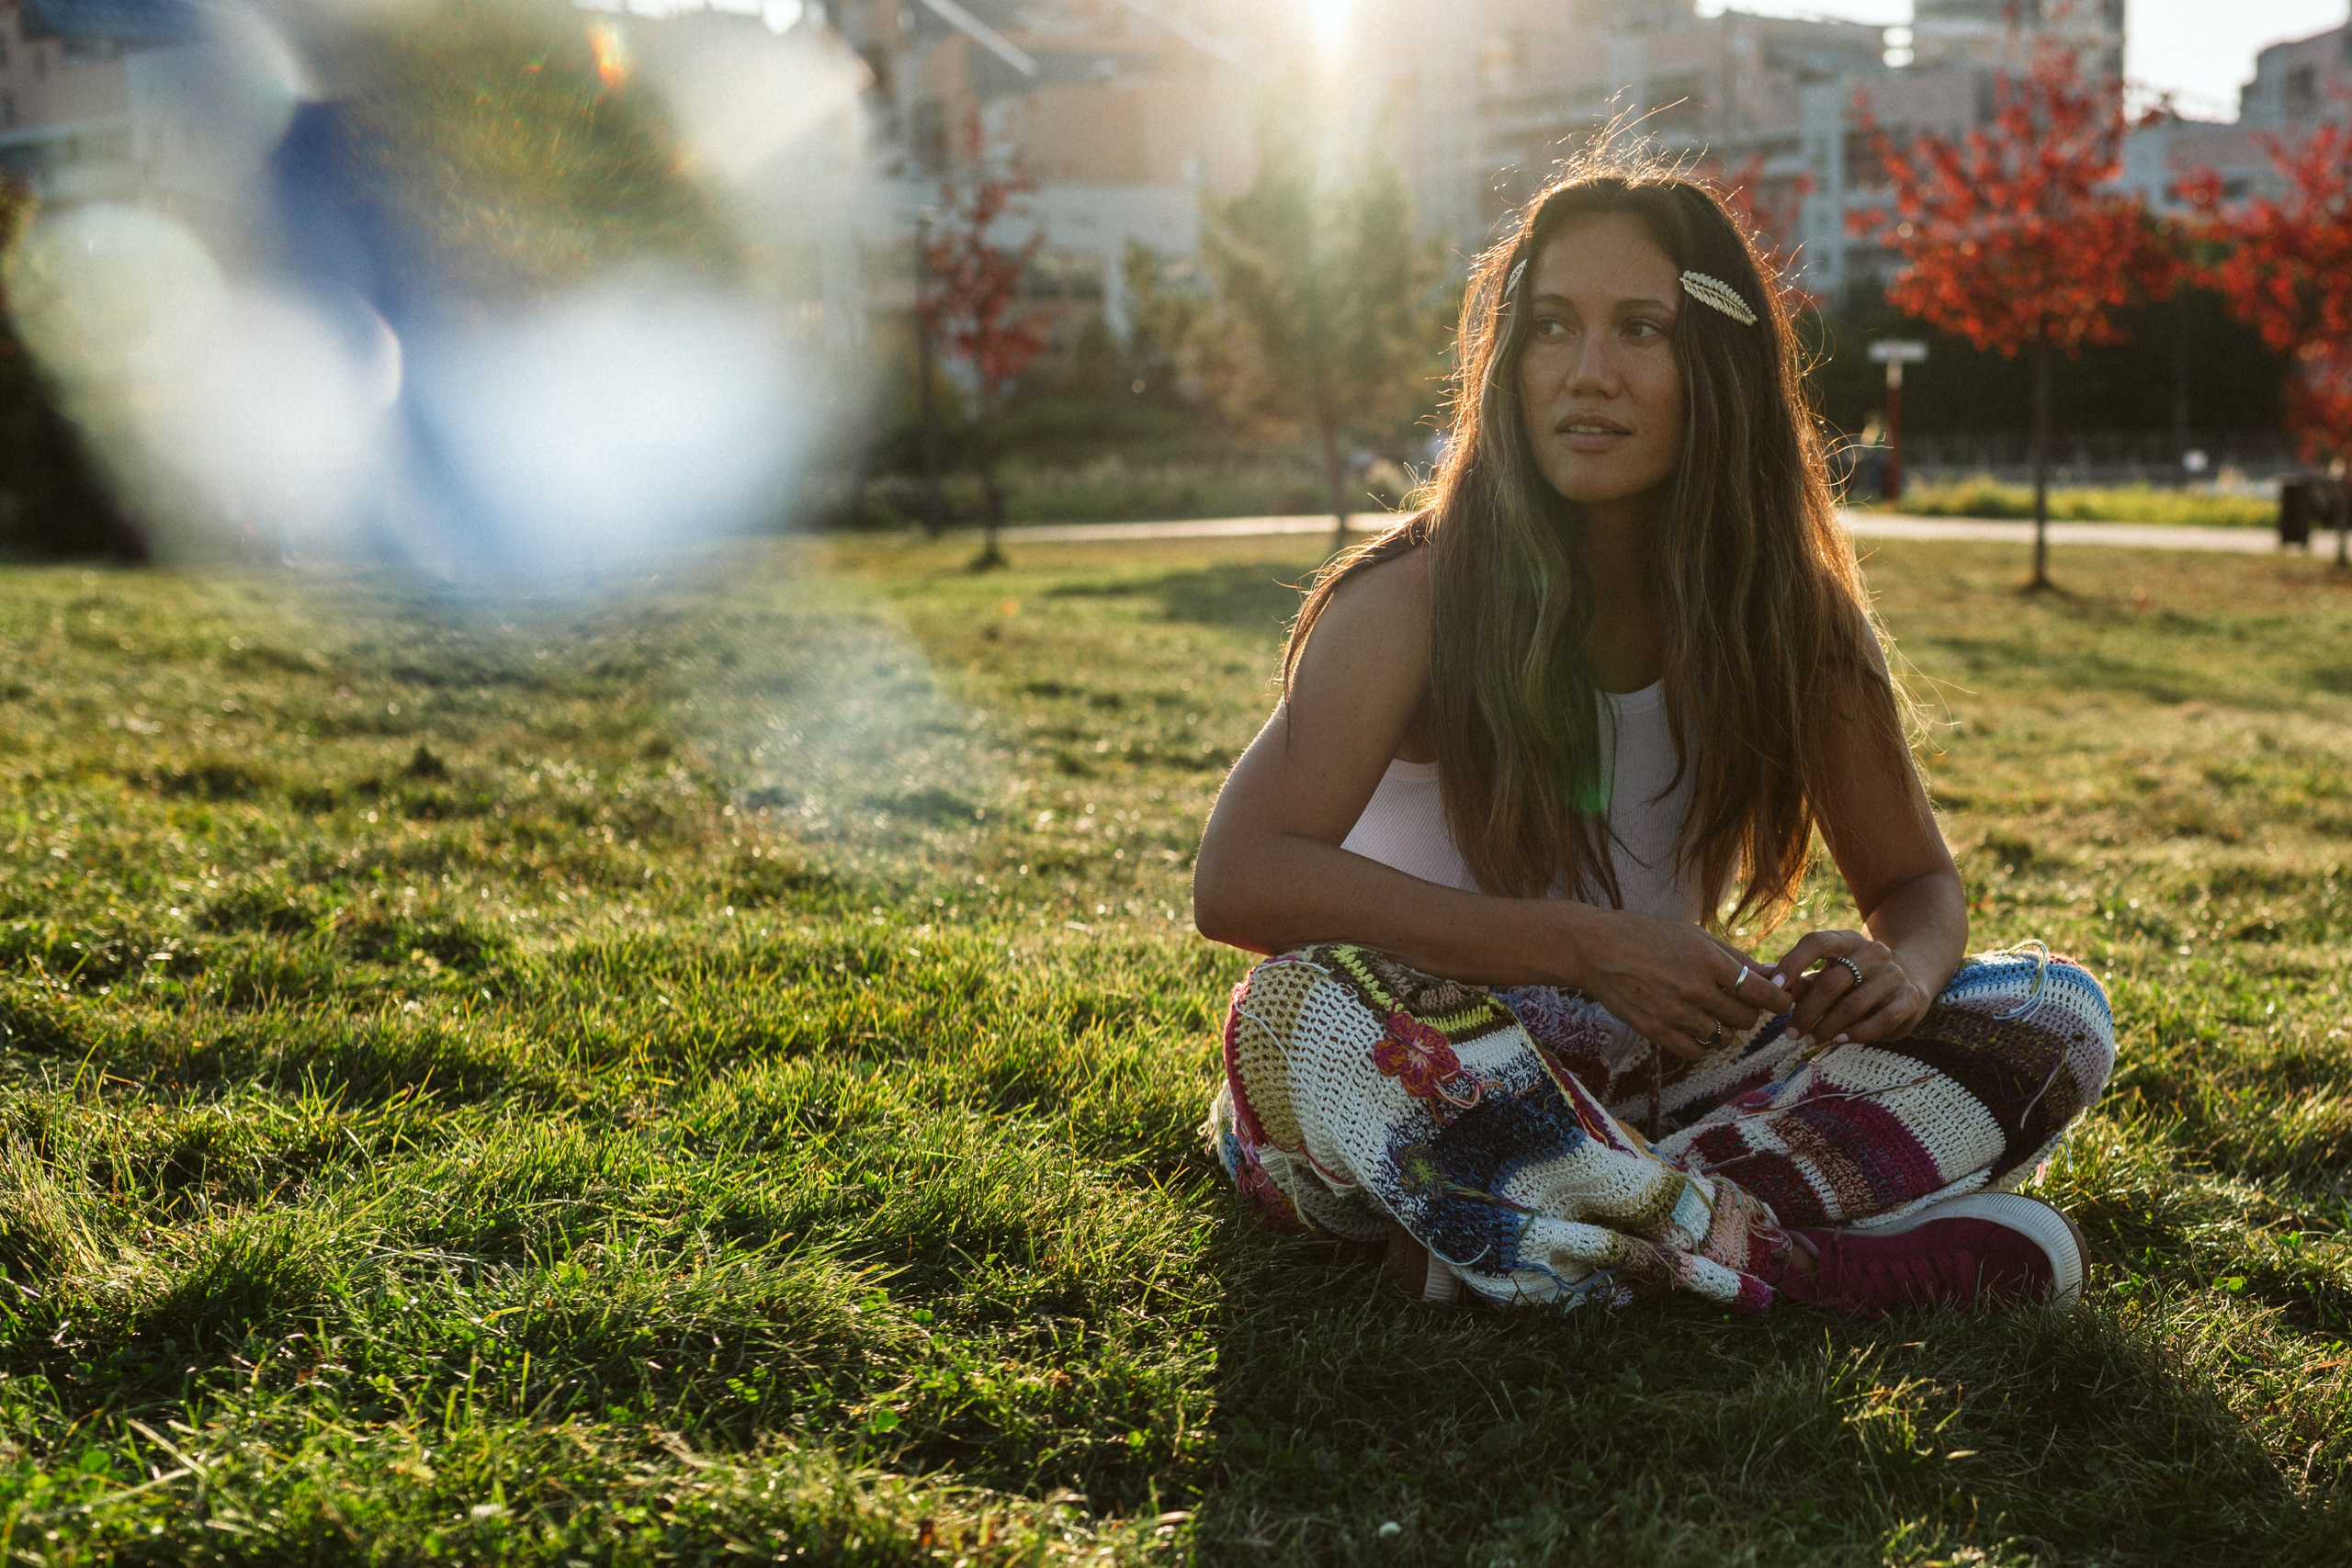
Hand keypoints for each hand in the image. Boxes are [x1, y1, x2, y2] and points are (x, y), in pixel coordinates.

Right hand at [1564, 907, 1794, 1060]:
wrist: (1595, 949)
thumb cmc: (1646, 934)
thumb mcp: (1694, 935)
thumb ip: (1734, 957)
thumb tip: (1771, 974)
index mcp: (1709, 961)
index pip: (1763, 993)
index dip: (1780, 1000)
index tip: (1781, 1000)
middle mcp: (1696, 990)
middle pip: (1748, 1019)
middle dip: (1749, 1011)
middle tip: (1736, 1000)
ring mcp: (1675, 1014)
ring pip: (1725, 1038)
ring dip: (1725, 1027)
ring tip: (1709, 1011)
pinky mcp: (1657, 1032)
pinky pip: (1697, 1051)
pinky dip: (1702, 1042)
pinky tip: (1692, 1026)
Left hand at [1765, 929, 1931, 1046]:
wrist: (1908, 979)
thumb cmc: (1854, 980)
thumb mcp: (1828, 974)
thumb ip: (1803, 981)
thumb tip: (1772, 986)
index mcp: (1848, 940)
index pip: (1816, 942)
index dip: (1793, 963)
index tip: (1776, 988)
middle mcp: (1874, 952)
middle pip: (1832, 981)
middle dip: (1806, 1011)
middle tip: (1790, 1033)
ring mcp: (1895, 974)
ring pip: (1854, 1004)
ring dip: (1827, 1027)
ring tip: (1810, 1040)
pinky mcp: (1911, 998)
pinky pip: (1882, 1020)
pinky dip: (1858, 1033)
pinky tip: (1840, 1040)